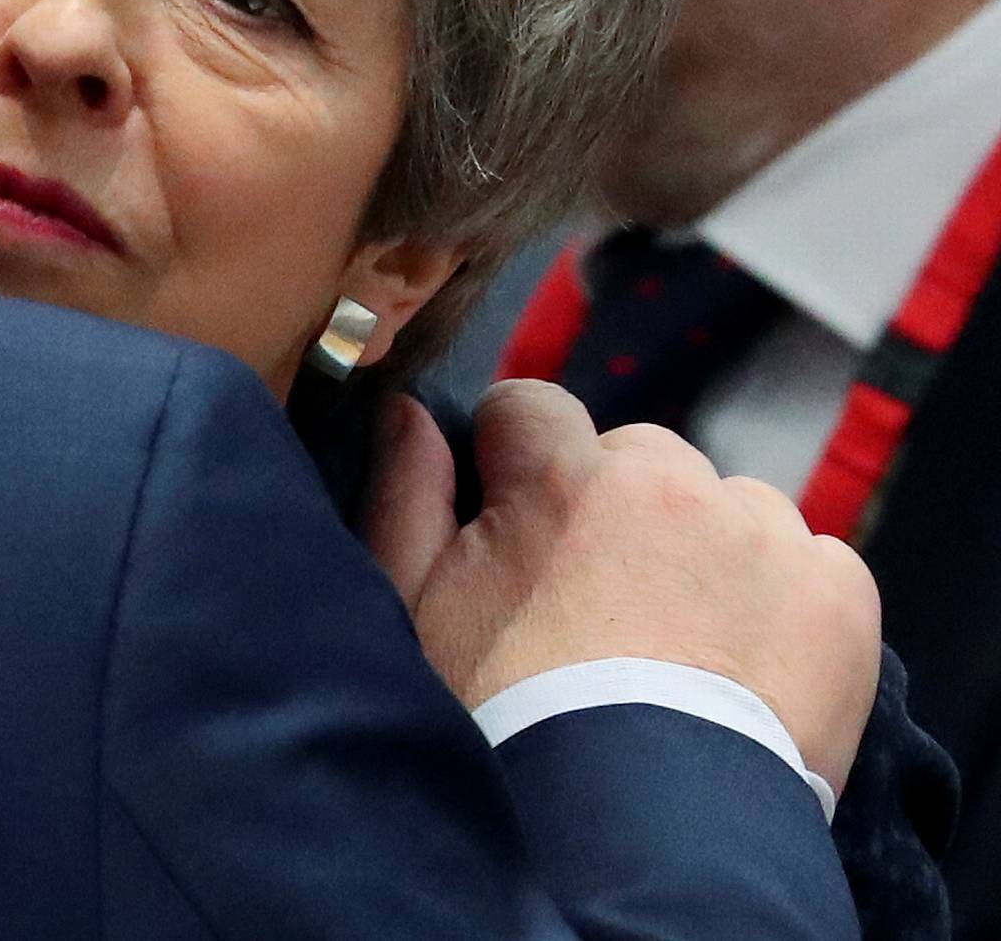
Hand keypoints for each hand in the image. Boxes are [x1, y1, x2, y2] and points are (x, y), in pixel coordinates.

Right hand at [364, 380, 878, 794]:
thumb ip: (407, 496)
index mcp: (562, 478)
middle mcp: (671, 485)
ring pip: (729, 508)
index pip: (532, 406)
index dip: (516, 462)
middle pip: (639, 460)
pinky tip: (746, 663)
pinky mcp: (838, 596)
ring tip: (682, 644)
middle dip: (618, 510)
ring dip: (706, 551)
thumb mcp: (417, 611)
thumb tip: (409, 413)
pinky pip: (813, 562)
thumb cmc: (505, 724)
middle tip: (603, 603)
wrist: (632, 840)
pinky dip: (785, 600)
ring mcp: (766, 537)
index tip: (517, 523)